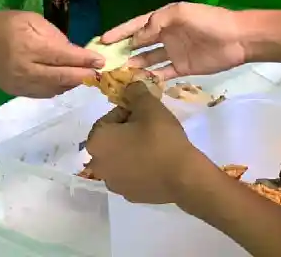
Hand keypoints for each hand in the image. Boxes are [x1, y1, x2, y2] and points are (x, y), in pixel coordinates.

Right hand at [0, 11, 102, 97]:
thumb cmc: (4, 25)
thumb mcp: (30, 20)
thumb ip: (54, 36)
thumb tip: (75, 51)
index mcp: (27, 47)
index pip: (62, 57)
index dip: (83, 60)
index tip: (101, 60)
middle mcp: (24, 69)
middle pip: (61, 78)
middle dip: (83, 76)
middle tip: (100, 73)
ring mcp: (20, 84)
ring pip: (55, 89)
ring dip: (73, 83)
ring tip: (86, 75)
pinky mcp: (17, 92)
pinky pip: (44, 94)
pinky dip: (59, 88)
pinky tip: (68, 81)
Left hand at [85, 81, 213, 203]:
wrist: (183, 176)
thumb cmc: (161, 139)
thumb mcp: (149, 106)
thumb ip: (135, 92)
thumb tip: (129, 86)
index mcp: (96, 141)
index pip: (108, 118)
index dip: (128, 112)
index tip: (146, 114)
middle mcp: (97, 164)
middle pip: (111, 139)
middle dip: (127, 131)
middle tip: (150, 128)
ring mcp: (112, 182)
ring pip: (119, 157)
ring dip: (131, 149)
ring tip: (154, 146)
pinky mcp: (127, 195)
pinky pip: (129, 174)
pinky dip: (137, 167)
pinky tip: (156, 163)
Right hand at [101, 2, 246, 80]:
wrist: (238, 39)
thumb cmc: (209, 21)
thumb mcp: (180, 13)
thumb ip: (157, 23)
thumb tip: (136, 37)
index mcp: (164, 19)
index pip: (137, 26)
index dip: (120, 32)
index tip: (102, 41)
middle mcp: (165, 35)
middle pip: (139, 44)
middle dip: (122, 51)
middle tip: (105, 63)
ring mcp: (173, 53)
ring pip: (148, 60)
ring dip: (134, 66)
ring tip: (118, 75)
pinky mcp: (182, 68)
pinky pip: (162, 74)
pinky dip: (151, 78)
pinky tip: (138, 84)